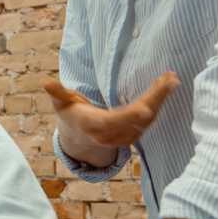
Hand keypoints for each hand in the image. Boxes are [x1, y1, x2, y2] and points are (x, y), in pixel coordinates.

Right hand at [42, 72, 178, 149]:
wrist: (78, 138)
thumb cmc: (71, 114)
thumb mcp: (62, 103)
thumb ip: (57, 93)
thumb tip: (45, 83)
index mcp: (93, 126)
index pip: (115, 120)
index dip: (131, 114)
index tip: (146, 106)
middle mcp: (110, 135)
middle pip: (137, 120)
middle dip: (155, 99)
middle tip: (170, 80)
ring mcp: (123, 138)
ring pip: (146, 122)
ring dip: (160, 101)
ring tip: (171, 80)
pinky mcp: (132, 136)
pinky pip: (148, 123)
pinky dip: (158, 106)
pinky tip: (165, 90)